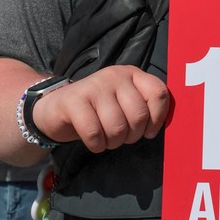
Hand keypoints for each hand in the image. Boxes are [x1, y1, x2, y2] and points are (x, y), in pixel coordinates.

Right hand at [32, 65, 168, 153]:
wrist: (56, 107)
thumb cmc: (97, 110)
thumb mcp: (123, 102)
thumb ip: (143, 107)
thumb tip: (163, 127)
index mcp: (132, 74)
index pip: (159, 93)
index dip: (158, 118)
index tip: (148, 131)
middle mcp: (115, 76)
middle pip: (138, 115)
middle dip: (132, 136)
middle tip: (121, 137)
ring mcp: (94, 86)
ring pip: (117, 127)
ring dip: (113, 142)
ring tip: (106, 139)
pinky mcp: (74, 100)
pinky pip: (94, 133)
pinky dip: (96, 145)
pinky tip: (93, 142)